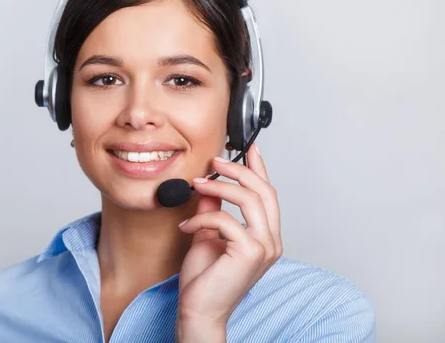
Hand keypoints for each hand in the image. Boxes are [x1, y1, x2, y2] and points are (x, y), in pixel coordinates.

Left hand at [176, 143, 282, 340]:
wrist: (199, 311)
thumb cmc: (205, 281)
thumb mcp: (207, 236)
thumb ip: (212, 211)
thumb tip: (208, 187)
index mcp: (265, 237)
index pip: (267, 195)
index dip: (260, 168)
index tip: (249, 147)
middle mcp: (271, 241)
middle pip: (264, 191)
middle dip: (239, 170)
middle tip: (216, 161)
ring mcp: (264, 247)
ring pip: (250, 199)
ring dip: (220, 186)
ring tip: (198, 184)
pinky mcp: (250, 252)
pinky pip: (226, 220)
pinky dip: (203, 218)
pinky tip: (187, 225)